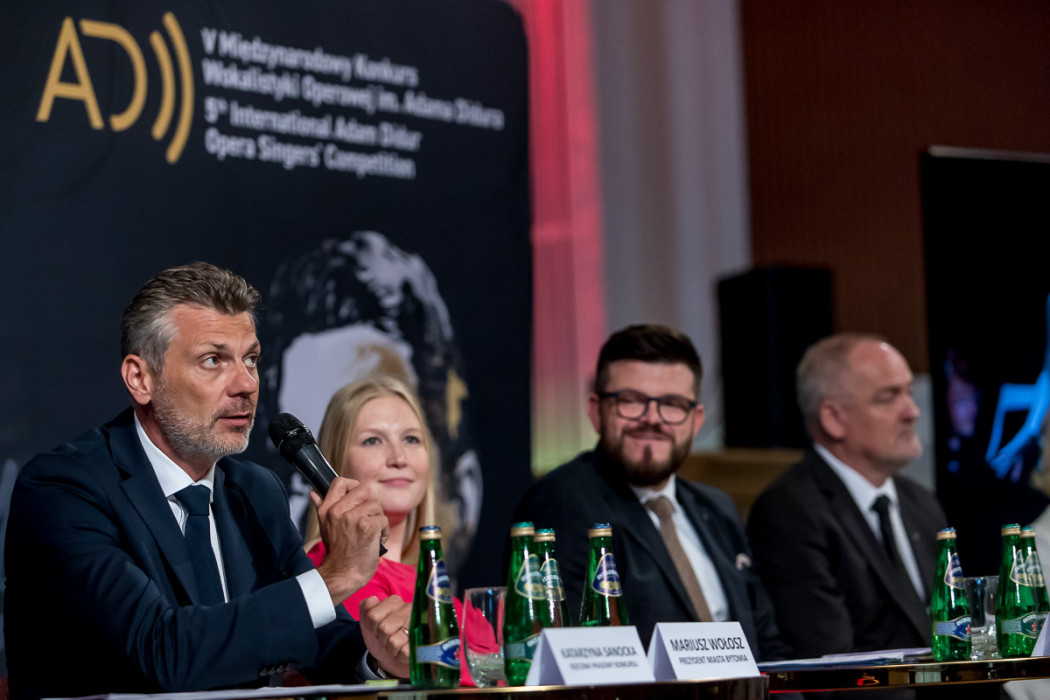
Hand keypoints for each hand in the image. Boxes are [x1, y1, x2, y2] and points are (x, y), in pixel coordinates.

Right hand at [311, 477, 388, 604]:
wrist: (343, 574)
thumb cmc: (337, 552)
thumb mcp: (325, 527)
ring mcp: (353, 518)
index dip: (353, 486)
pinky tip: (376, 541)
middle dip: (370, 505)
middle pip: (364, 491)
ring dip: (378, 520)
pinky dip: (384, 532)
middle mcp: (338, 511)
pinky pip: (384, 520)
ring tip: (370, 534)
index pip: (340, 482)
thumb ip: (321, 507)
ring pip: (376, 506)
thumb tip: (314, 492)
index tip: (357, 498)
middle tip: (366, 520)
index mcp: (327, 509)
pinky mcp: (368, 527)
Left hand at [360, 595, 411, 678]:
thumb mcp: (368, 622)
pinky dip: (401, 656)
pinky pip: (405, 652)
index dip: (372, 627)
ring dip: (392, 648)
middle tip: (387, 638)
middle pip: (384, 628)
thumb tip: (373, 599)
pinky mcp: (424, 643)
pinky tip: (405, 651)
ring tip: (397, 645)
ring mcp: (419, 625)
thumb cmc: (381, 637)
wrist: (392, 659)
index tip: (377, 628)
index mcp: (395, 602)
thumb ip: (365, 607)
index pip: (373, 615)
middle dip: (382, 638)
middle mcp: (409, 609)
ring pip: (394, 641)